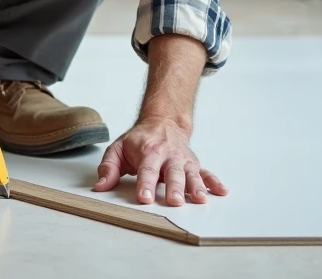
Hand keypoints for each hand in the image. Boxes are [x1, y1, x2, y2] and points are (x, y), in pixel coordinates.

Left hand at [93, 117, 226, 205]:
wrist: (163, 120)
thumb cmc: (139, 139)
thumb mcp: (118, 148)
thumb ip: (108, 167)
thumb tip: (100, 186)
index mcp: (148, 151)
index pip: (146, 169)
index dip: (145, 184)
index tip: (144, 198)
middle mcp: (168, 155)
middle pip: (172, 172)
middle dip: (174, 187)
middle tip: (175, 201)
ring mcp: (183, 160)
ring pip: (191, 173)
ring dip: (196, 187)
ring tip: (199, 199)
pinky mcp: (193, 164)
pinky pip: (206, 172)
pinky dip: (214, 182)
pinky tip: (221, 192)